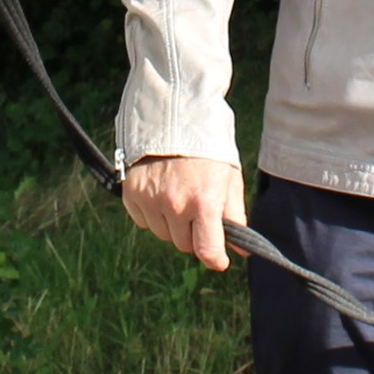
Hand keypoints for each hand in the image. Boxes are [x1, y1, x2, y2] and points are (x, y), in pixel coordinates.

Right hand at [121, 155, 242, 271]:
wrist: (174, 114)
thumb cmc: (208, 148)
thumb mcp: (229, 178)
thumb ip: (235, 215)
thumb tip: (241, 249)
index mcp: (204, 201)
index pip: (207, 250)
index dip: (215, 259)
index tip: (219, 259)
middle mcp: (174, 204)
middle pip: (184, 244)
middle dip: (193, 234)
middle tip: (198, 211)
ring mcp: (150, 199)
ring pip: (162, 234)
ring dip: (172, 224)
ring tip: (179, 196)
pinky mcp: (131, 194)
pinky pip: (143, 220)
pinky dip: (153, 213)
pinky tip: (161, 191)